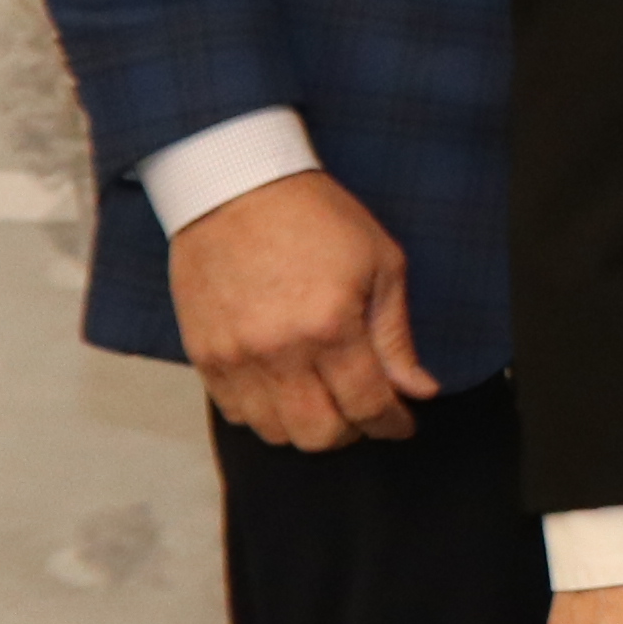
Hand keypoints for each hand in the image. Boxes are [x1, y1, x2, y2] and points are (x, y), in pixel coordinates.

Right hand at [168, 172, 439, 450]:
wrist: (237, 188)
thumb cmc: (314, 217)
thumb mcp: (381, 265)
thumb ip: (396, 337)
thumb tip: (420, 389)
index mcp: (329, 327)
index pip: (367, 405)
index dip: (392, 423)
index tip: (403, 422)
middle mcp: (277, 351)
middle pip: (318, 435)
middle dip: (352, 431)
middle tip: (366, 410)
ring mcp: (234, 357)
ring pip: (274, 432)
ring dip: (307, 426)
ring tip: (327, 398)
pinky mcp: (203, 355)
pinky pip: (235, 412)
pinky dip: (265, 413)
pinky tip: (286, 389)